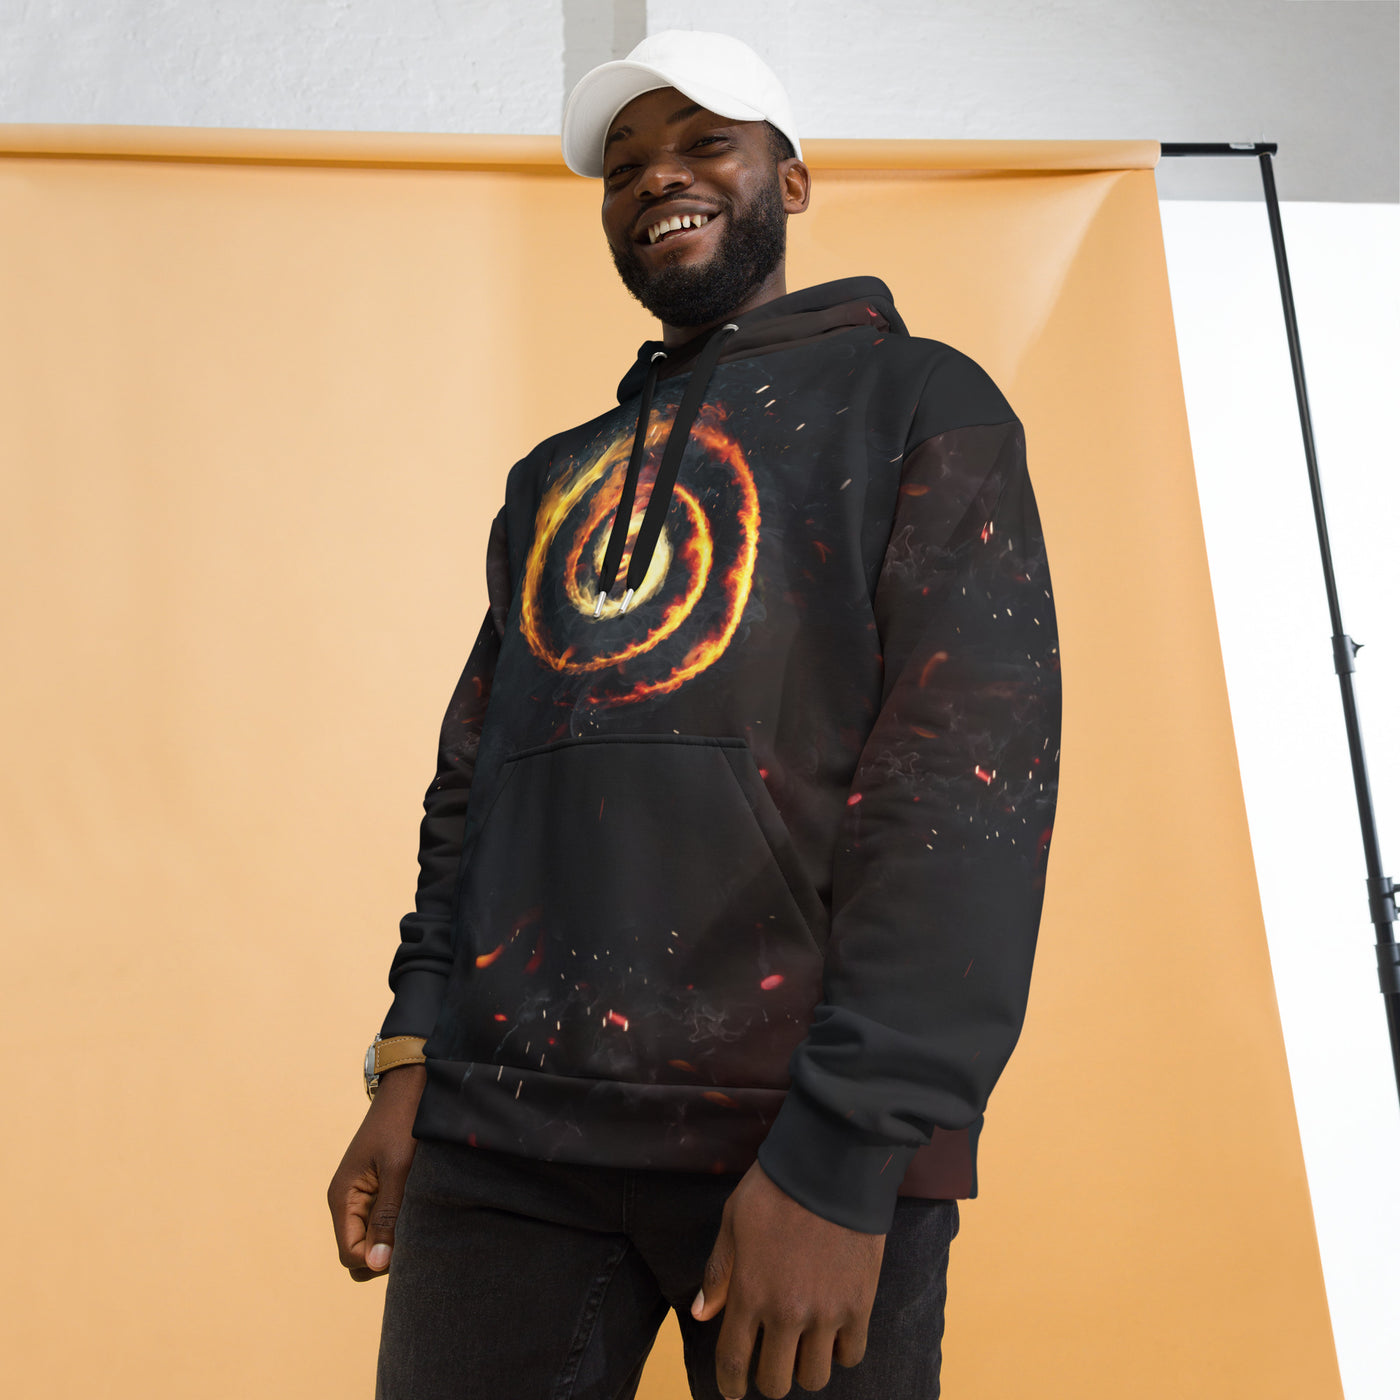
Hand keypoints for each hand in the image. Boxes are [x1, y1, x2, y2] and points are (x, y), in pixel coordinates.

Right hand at [326, 1063, 425, 1281]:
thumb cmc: (403, 1122)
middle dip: (383, 1255)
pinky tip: (420, 1211)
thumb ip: (387, 1216)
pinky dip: (399, 1224)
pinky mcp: (378, 1188)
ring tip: (420, 1221)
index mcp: (343, 1197)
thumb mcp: (398, 1169)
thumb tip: (376, 1263)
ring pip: (372, 1239)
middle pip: (359, 1253)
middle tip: (416, 1236)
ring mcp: (362, 1195)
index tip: (408, 1247)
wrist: (411, 1086)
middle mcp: (347, 1200)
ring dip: (393, 1239)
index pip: (350, 1255)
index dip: (376, 1260)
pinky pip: (383, 1221)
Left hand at [694, 1161, 885, 1397]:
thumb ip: (719, 1272)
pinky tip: (833, 1331)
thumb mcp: (734, 1221)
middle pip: (776, 1383)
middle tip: (772, 1359)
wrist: (833, 1166)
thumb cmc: (776, 1188)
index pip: (734, 1362)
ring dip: (805, 1367)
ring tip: (804, 1345)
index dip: (730, 1384)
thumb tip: (702, 1314)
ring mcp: (826, 1312)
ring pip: (814, 1377)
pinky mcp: (860, 1305)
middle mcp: (786, 1312)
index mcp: (750, 1292)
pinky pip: (851, 1354)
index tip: (732, 1390)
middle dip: (769, 1378)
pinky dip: (840, 1351)